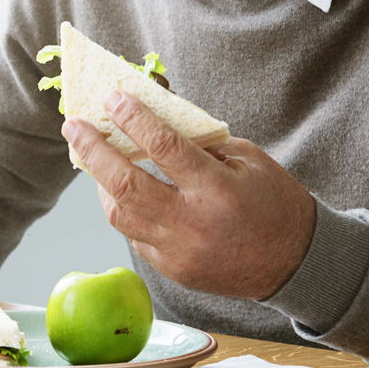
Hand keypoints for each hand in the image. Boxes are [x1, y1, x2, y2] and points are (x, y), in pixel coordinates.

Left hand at [62, 91, 315, 300]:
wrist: (295, 263)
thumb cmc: (273, 202)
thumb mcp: (248, 160)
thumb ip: (201, 142)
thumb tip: (153, 112)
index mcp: (218, 190)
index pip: (165, 148)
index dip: (134, 120)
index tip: (111, 98)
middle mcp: (193, 223)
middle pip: (126, 185)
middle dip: (93, 151)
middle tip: (73, 127)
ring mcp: (178, 251)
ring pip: (119, 214)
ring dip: (100, 183)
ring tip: (93, 158)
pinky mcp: (171, 269)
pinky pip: (134, 235)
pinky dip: (125, 210)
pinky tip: (121, 192)